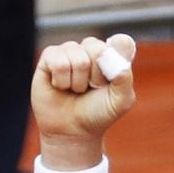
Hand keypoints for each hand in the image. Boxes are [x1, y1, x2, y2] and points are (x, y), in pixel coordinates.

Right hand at [32, 34, 136, 169]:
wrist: (72, 130)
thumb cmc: (98, 114)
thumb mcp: (120, 101)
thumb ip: (124, 78)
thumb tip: (111, 54)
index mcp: (114, 57)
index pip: (122, 42)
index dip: (116, 60)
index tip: (111, 80)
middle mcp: (93, 49)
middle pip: (97, 48)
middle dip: (96, 76)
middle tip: (92, 88)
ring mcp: (70, 51)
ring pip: (77, 57)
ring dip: (78, 82)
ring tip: (76, 89)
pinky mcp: (49, 56)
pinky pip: (58, 60)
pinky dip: (62, 80)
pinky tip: (61, 85)